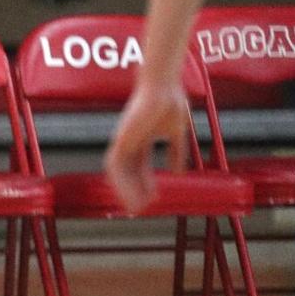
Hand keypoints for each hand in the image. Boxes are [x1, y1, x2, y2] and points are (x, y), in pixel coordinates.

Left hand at [103, 81, 189, 213]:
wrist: (164, 86)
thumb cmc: (171, 102)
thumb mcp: (177, 134)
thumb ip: (177, 153)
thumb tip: (179, 174)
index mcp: (142, 140)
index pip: (140, 167)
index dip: (145, 183)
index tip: (153, 198)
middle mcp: (130, 142)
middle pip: (127, 172)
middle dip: (133, 191)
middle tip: (140, 209)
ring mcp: (123, 140)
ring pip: (118, 172)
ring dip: (126, 191)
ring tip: (135, 207)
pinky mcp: (120, 139)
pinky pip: (114, 165)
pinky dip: (121, 182)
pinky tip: (131, 194)